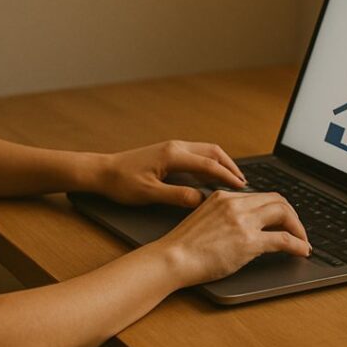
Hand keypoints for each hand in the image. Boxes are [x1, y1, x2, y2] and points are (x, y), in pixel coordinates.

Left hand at [96, 140, 246, 207]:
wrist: (103, 171)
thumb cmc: (121, 182)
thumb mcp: (148, 194)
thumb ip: (176, 196)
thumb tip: (200, 200)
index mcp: (173, 155)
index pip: (209, 165)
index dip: (227, 177)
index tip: (242, 188)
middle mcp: (176, 147)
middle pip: (213, 152)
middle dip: (231, 166)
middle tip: (244, 183)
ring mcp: (173, 147)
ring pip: (206, 151)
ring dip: (222, 163)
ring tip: (233, 179)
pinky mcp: (169, 152)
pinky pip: (197, 154)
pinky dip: (211, 163)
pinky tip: (213, 176)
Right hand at [154, 190, 311, 286]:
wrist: (172, 258)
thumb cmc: (183, 245)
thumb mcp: (205, 217)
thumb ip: (224, 214)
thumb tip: (243, 224)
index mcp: (224, 196)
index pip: (261, 194)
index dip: (277, 207)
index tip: (283, 219)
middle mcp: (235, 204)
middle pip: (277, 200)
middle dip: (292, 215)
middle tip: (297, 230)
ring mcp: (243, 221)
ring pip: (284, 214)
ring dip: (299, 228)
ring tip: (302, 241)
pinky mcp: (249, 241)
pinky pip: (284, 239)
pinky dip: (298, 244)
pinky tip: (302, 251)